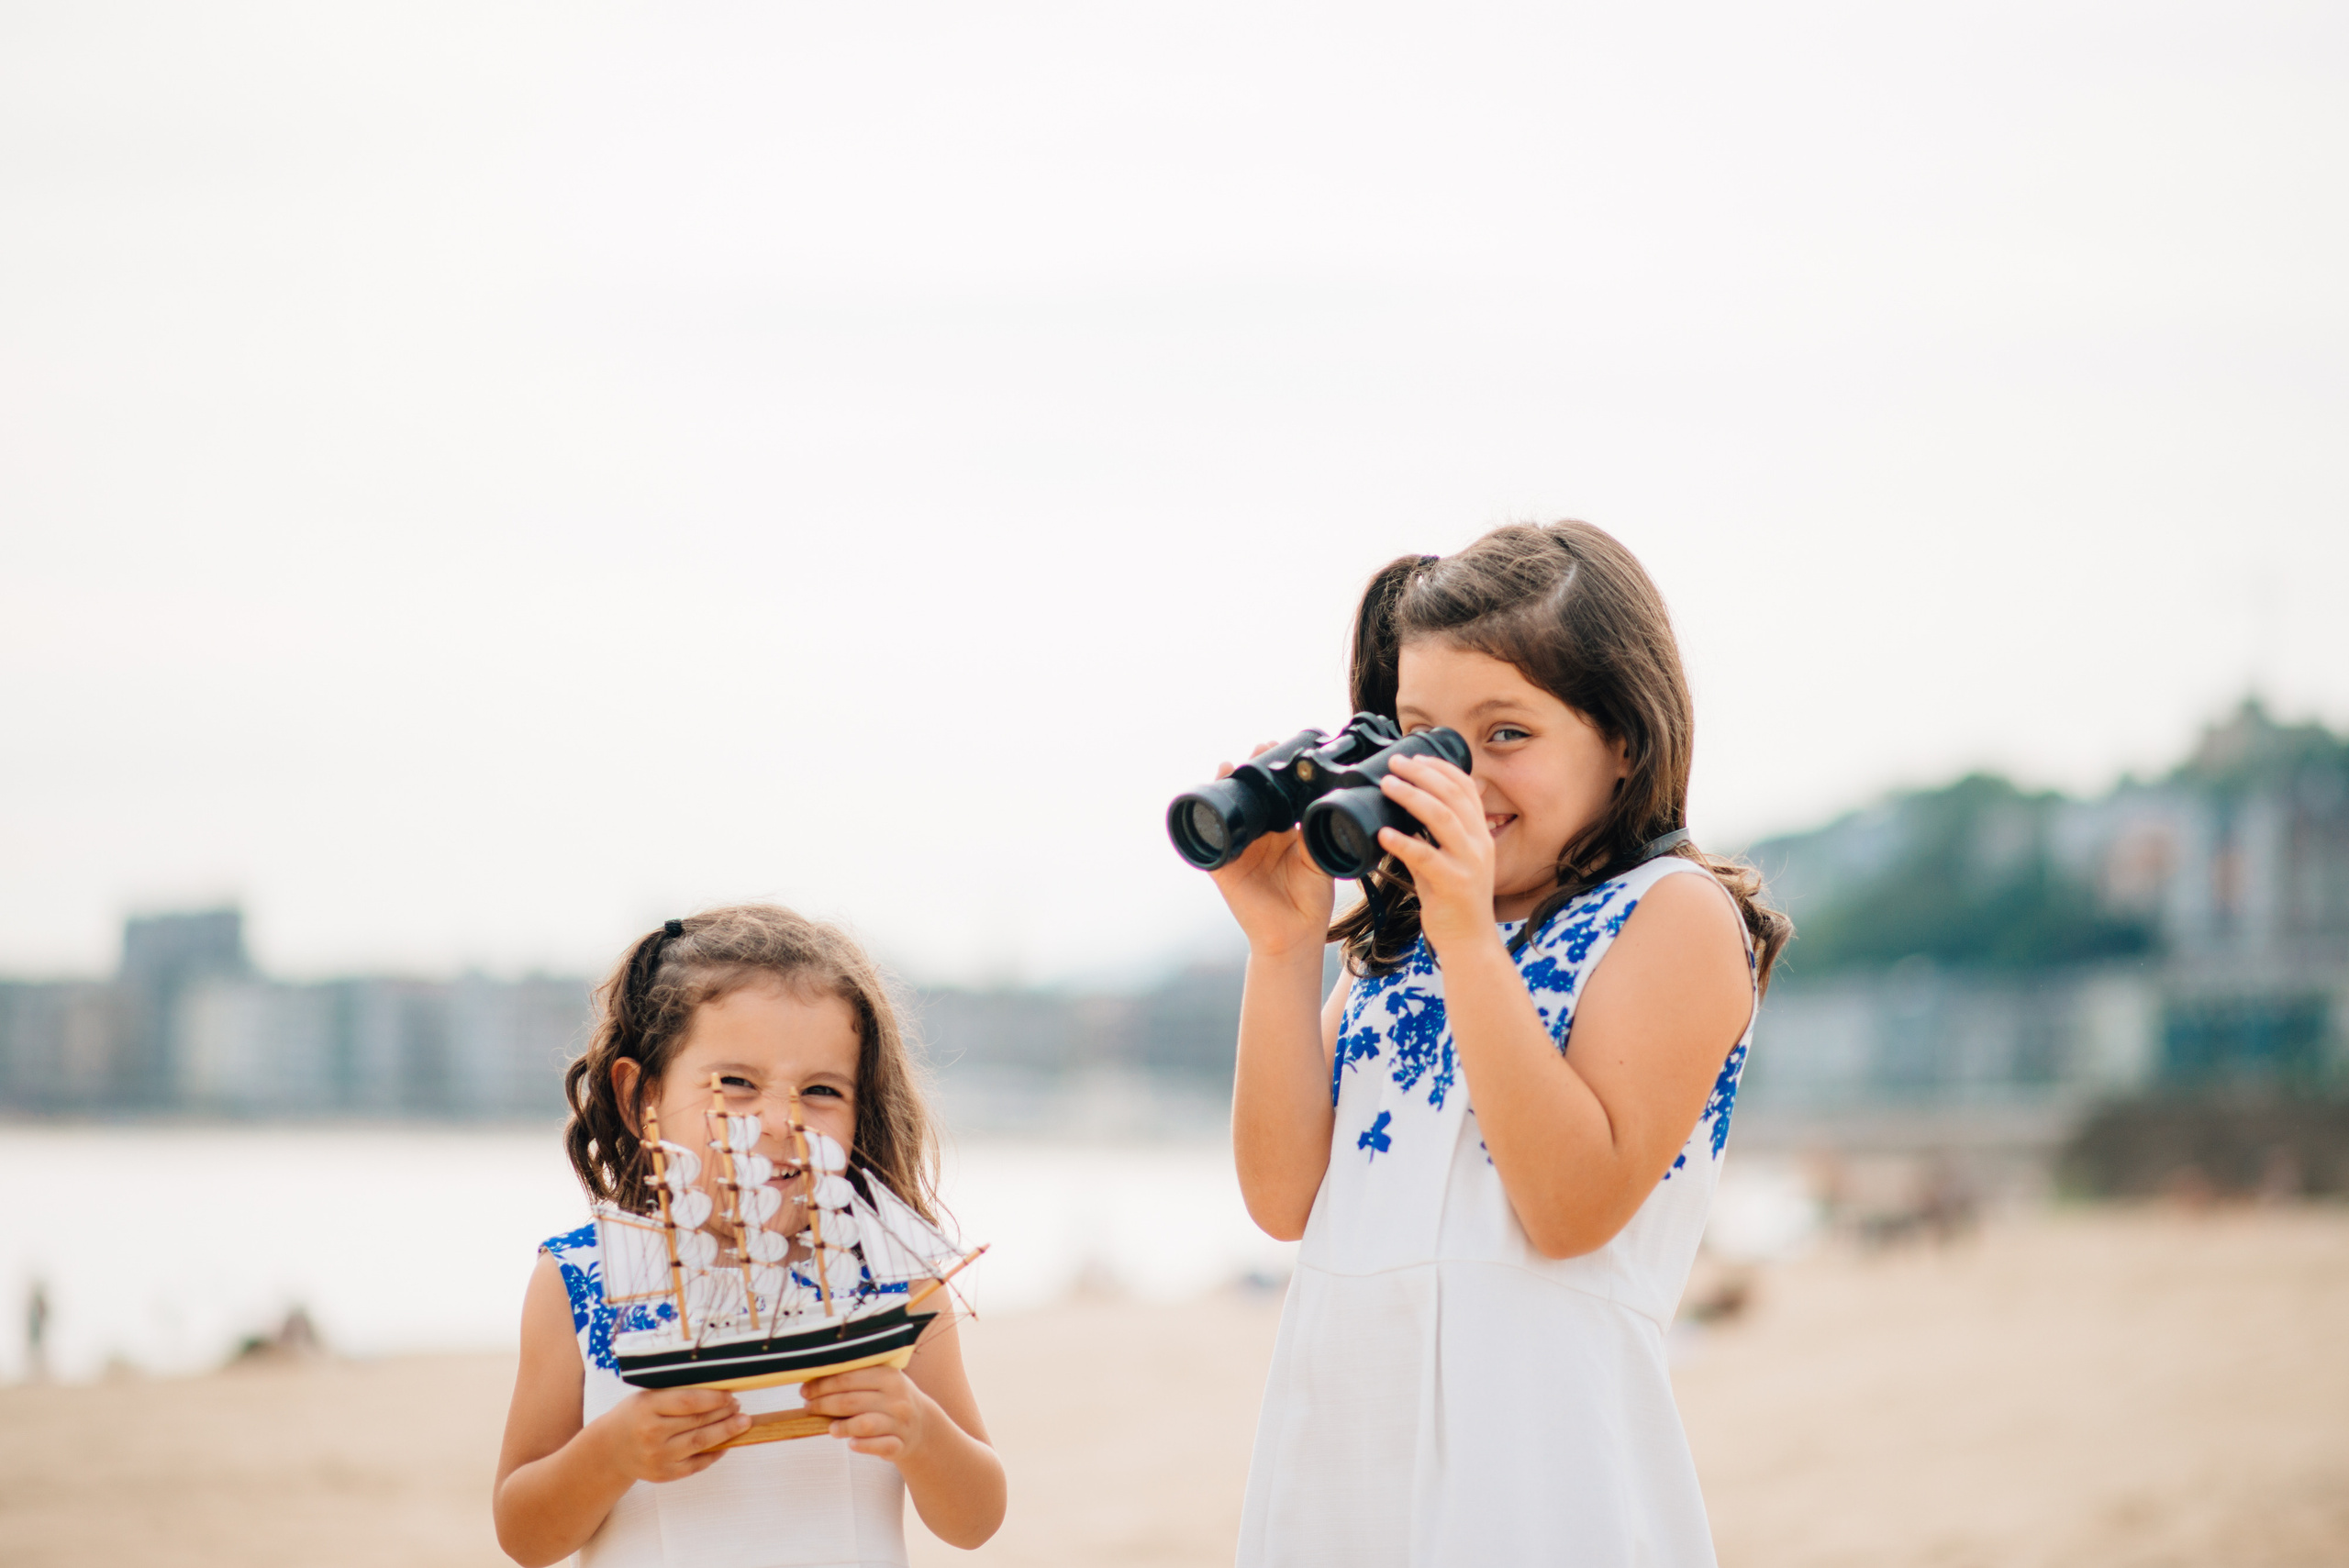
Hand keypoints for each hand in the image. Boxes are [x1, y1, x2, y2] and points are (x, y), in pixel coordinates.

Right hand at [593, 1387, 749, 1483]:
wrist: (610, 1450)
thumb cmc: (634, 1416)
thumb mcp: (648, 1397)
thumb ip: (677, 1393)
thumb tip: (718, 1391)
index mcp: (647, 1408)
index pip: (688, 1402)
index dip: (714, 1398)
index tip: (730, 1394)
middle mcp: (652, 1434)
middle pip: (698, 1422)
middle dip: (724, 1413)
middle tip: (740, 1407)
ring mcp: (658, 1457)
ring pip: (700, 1443)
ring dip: (726, 1432)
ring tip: (742, 1422)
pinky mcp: (663, 1474)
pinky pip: (696, 1464)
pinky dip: (714, 1453)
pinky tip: (727, 1443)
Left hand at [800, 1364, 934, 1461]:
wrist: (922, 1425)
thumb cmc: (891, 1398)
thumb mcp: (883, 1380)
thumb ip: (856, 1376)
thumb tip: (815, 1377)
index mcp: (890, 1376)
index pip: (849, 1378)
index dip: (823, 1384)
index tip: (805, 1390)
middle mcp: (897, 1399)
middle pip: (851, 1401)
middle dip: (823, 1404)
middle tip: (808, 1406)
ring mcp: (900, 1423)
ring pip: (865, 1424)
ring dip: (842, 1426)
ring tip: (829, 1428)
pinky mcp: (900, 1445)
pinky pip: (879, 1446)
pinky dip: (863, 1445)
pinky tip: (851, 1444)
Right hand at [1205, 746, 1335, 957]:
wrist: (1294, 934)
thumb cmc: (1311, 901)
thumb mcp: (1317, 862)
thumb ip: (1313, 837)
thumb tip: (1314, 807)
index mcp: (1282, 833)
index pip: (1275, 796)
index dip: (1276, 773)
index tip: (1279, 749)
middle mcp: (1259, 837)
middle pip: (1250, 796)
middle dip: (1250, 770)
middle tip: (1259, 748)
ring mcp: (1239, 849)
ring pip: (1228, 811)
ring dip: (1226, 786)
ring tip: (1230, 765)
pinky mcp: (1223, 865)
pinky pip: (1210, 841)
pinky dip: (1207, 821)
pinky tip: (1208, 801)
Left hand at [1374, 754, 1501, 959]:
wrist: (1469, 943)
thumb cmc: (1453, 901)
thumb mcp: (1447, 860)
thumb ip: (1433, 836)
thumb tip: (1404, 812)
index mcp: (1480, 833)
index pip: (1466, 787)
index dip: (1441, 767)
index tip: (1415, 757)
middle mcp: (1480, 843)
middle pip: (1453, 794)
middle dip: (1422, 773)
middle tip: (1394, 764)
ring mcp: (1470, 863)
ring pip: (1442, 817)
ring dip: (1412, 797)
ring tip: (1387, 785)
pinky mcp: (1454, 884)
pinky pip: (1426, 857)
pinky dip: (1402, 842)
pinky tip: (1383, 834)